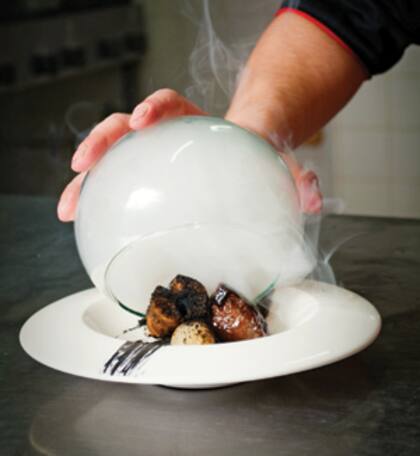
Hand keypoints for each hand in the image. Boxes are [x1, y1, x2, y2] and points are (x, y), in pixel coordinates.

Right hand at [57, 89, 321, 221]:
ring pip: (115, 156)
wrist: (251, 153)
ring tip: (71, 203)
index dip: (154, 107)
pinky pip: (121, 181)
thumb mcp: (279, 162)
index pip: (171, 104)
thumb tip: (313, 197)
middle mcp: (170, 136)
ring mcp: (157, 156)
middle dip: (101, 141)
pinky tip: (88, 220)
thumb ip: (297, 175)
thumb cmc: (259, 156)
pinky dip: (102, 196)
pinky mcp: (152, 174)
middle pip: (126, 128)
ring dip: (90, 176)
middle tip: (81, 165)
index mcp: (198, 125)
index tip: (142, 119)